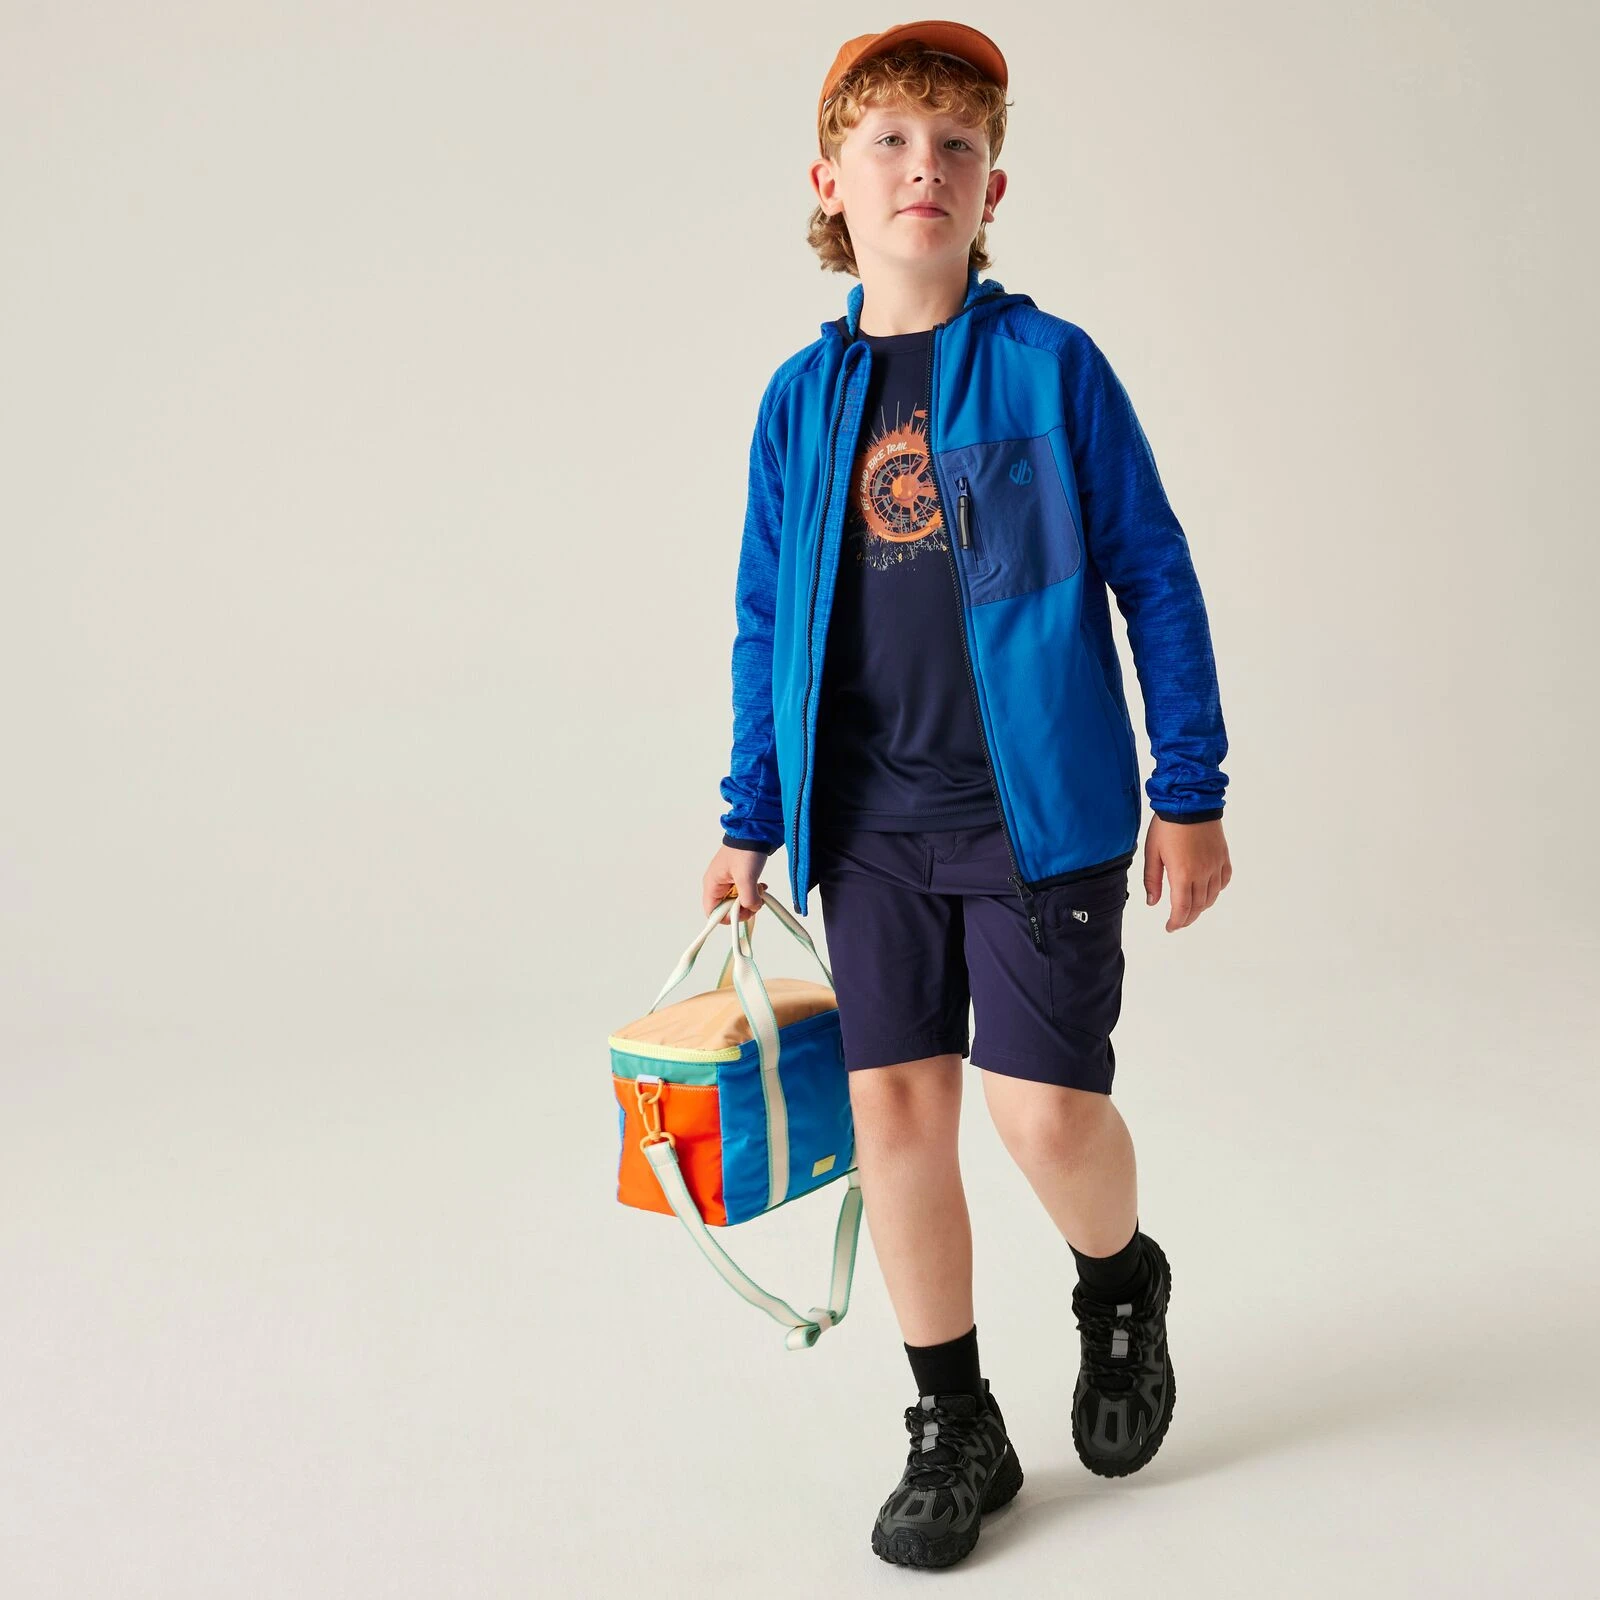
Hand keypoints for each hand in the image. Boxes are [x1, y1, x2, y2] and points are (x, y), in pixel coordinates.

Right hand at [702, 844, 769, 925]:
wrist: (755, 831)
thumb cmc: (745, 850)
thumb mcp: (746, 877)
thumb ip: (748, 898)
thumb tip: (752, 908)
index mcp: (712, 884)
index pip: (712, 912)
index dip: (727, 918)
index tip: (742, 913)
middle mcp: (717, 884)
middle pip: (727, 908)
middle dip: (743, 907)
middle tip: (755, 901)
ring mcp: (728, 880)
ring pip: (738, 901)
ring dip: (750, 899)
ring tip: (759, 889)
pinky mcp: (739, 877)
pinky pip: (744, 892)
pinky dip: (754, 892)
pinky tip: (761, 886)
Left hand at [1143, 817, 1230, 931]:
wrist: (1190, 801)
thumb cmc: (1167, 825)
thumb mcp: (1152, 852)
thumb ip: (1152, 880)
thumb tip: (1153, 902)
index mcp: (1183, 874)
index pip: (1182, 908)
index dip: (1177, 922)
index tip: (1170, 927)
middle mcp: (1203, 873)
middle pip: (1198, 906)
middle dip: (1187, 917)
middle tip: (1178, 921)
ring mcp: (1216, 865)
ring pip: (1212, 896)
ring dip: (1201, 906)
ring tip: (1190, 908)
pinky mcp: (1223, 857)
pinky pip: (1224, 881)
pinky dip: (1216, 890)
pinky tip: (1208, 890)